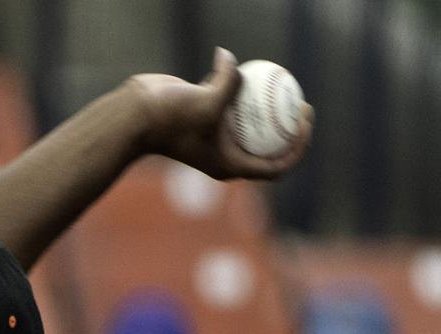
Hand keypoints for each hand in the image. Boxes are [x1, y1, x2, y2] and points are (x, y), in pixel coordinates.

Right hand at [129, 47, 312, 181]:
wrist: (137, 115)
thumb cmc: (170, 118)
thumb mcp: (205, 103)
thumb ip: (228, 83)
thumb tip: (232, 60)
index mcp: (231, 166)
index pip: (275, 166)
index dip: (296, 148)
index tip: (303, 123)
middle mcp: (226, 154)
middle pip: (269, 147)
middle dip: (290, 129)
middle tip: (303, 104)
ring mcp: (217, 135)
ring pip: (251, 122)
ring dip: (268, 107)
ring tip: (284, 84)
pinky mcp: (207, 115)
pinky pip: (232, 101)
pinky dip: (240, 86)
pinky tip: (247, 64)